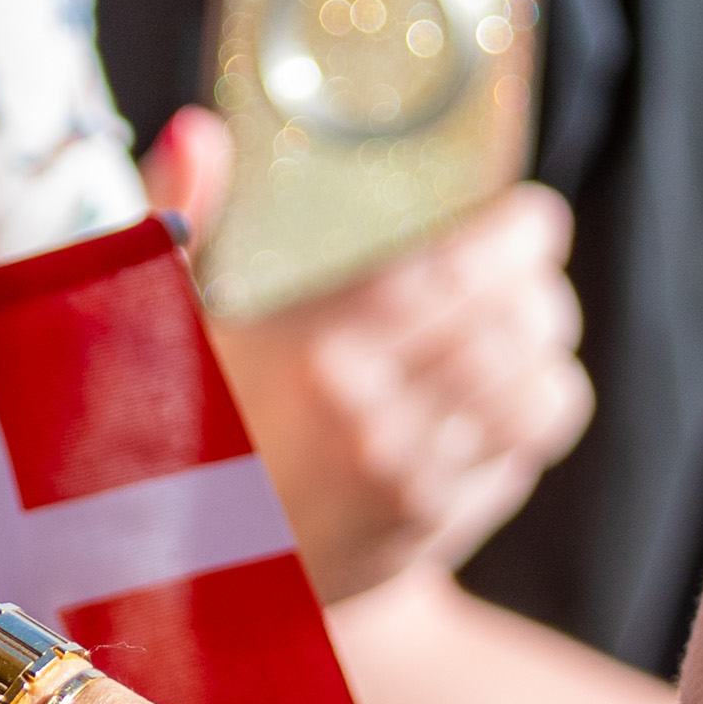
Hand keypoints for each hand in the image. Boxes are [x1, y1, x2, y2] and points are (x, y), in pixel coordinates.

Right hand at [146, 116, 589, 602]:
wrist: (171, 577)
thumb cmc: (164, 428)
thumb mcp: (155, 318)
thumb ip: (178, 212)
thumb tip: (199, 126)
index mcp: (312, 353)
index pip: (457, 276)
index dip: (518, 239)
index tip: (532, 216)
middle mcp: (372, 421)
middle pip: (514, 330)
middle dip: (538, 287)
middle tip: (528, 263)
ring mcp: (408, 483)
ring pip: (537, 397)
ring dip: (547, 351)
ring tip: (527, 324)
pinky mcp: (428, 531)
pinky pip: (521, 458)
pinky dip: (533, 416)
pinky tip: (508, 392)